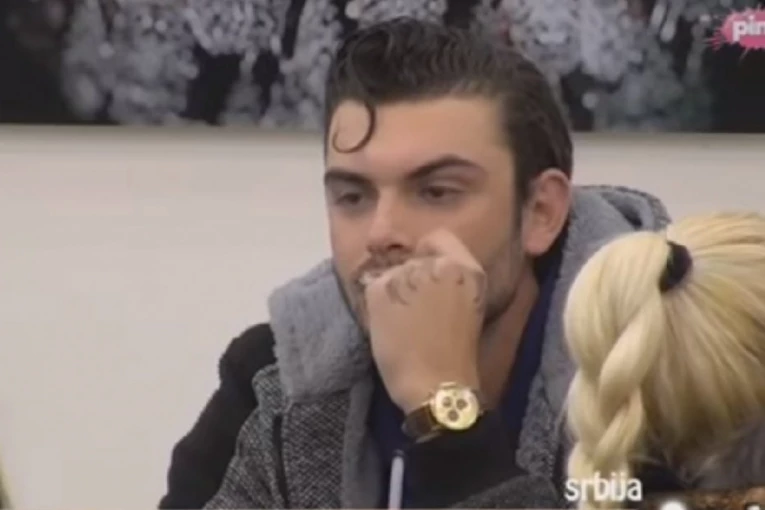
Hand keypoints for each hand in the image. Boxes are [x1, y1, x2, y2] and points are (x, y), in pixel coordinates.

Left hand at [364, 229, 486, 413]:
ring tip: (403, 325)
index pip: (439, 237)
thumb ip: (448, 280)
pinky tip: (390, 329)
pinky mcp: (381, 289)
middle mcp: (438, 264)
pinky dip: (377, 307)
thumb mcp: (466, 305)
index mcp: (467, 268)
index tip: (427, 275)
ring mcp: (408, 275)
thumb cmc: (456, 354)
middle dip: (409, 280)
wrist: (437, 386)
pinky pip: (373, 289)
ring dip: (392, 294)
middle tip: (415, 313)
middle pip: (412, 259)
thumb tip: (420, 265)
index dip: (429, 253)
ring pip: (391, 274)